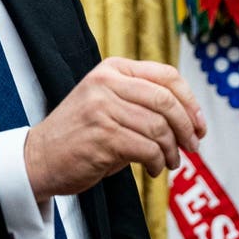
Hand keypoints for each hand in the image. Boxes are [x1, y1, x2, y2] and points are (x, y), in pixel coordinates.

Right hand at [23, 57, 206, 200]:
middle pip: (166, 100)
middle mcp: (105, 83)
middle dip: (186, 128)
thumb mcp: (108, 102)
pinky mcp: (102, 136)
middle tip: (192, 147)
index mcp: (111, 69)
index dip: (190, 101)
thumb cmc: (81, 133)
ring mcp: (102, 108)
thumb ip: (141, 99)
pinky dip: (158, 162)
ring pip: (159, 127)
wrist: (40, 156)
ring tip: (169, 162)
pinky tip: (153, 168)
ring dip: (172, 151)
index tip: (199, 124)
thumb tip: (191, 117)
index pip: (166, 75)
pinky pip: (148, 149)